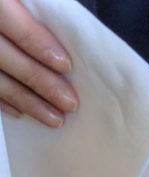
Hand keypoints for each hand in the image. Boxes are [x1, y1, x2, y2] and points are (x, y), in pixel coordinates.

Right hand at [0, 0, 73, 126]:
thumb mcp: (23, 1)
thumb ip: (35, 18)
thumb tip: (62, 44)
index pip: (16, 28)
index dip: (39, 46)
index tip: (65, 66)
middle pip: (5, 56)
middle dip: (39, 81)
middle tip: (69, 103)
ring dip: (25, 100)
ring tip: (55, 119)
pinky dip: (2, 100)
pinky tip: (21, 114)